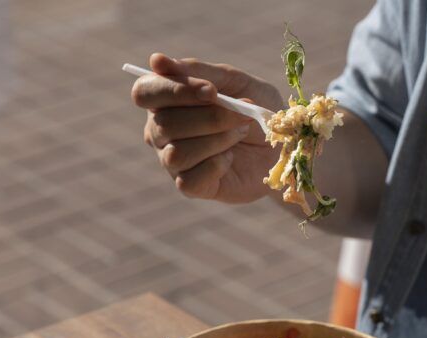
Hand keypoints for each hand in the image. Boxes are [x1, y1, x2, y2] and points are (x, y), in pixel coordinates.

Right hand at [132, 53, 283, 202]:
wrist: (282, 143)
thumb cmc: (254, 107)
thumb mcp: (233, 81)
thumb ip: (197, 71)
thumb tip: (155, 61)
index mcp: (164, 99)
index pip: (145, 92)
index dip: (175, 91)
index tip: (212, 91)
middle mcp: (159, 130)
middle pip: (164, 123)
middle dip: (211, 117)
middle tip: (243, 113)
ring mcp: (171, 161)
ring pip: (177, 153)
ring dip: (217, 140)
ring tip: (240, 132)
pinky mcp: (190, 186)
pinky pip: (190, 179)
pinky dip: (217, 166)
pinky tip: (230, 158)